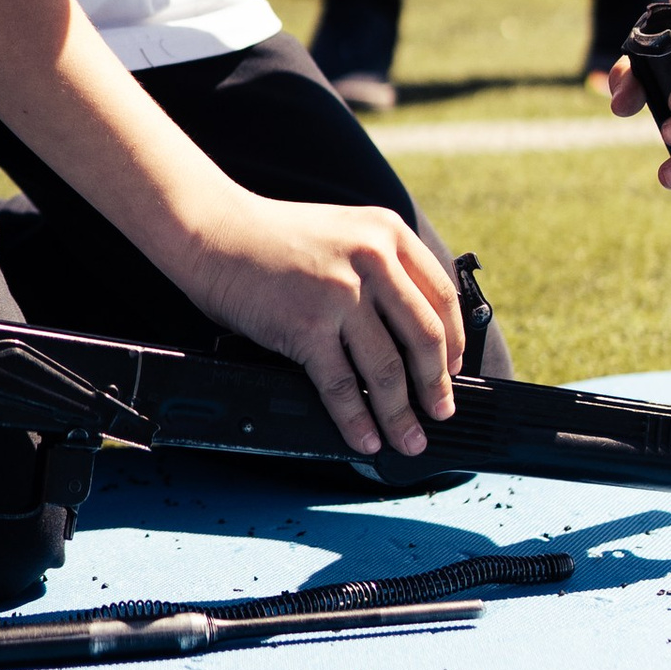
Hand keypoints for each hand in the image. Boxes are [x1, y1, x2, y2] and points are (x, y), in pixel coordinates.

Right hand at [176, 196, 463, 458]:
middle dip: (437, 385)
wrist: (215, 230)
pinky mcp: (307, 326)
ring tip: (409, 439)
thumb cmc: (273, 236)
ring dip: (402, 414)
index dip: (455, 342)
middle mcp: (372, 259)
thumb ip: (380, 266)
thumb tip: (409, 331)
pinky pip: (342, 385)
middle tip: (441, 412)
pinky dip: (357, 419)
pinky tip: (365, 437)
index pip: (442, 296)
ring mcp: (340, 294)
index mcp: (387, 233)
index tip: (455, 370)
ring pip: (387, 369)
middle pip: (424, 337)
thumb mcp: (344, 231)